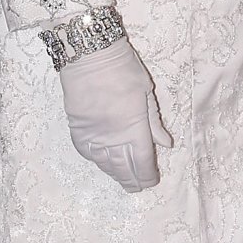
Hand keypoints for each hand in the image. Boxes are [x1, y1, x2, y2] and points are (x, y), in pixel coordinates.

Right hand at [58, 37, 172, 192]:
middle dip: (132, 179)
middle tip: (138, 186)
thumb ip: (153, 122)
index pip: (142, 161)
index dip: (147, 175)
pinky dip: (97, 161)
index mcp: (134, 128)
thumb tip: (165, 144)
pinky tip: (103, 163)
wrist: (89, 56)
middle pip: (123, 168)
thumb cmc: (123, 68)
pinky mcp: (77, 130)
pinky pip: (87, 153)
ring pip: (105, 164)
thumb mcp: (145, 92)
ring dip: (115, 174)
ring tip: (123, 179)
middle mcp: (113, 137)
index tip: (152, 180)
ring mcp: (93, 135)